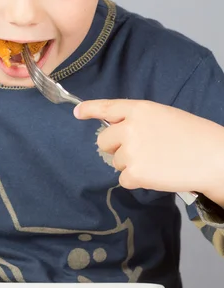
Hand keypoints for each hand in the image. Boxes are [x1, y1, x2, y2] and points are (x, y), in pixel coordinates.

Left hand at [74, 99, 223, 204]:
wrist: (211, 157)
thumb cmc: (192, 136)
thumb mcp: (163, 116)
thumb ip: (138, 120)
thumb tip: (117, 131)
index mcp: (139, 109)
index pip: (107, 107)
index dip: (90, 110)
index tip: (78, 113)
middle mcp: (129, 128)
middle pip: (104, 141)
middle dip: (116, 148)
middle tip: (141, 151)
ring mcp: (130, 151)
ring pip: (115, 162)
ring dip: (130, 165)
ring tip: (157, 161)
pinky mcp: (134, 173)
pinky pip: (123, 179)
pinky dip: (136, 180)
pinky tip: (156, 174)